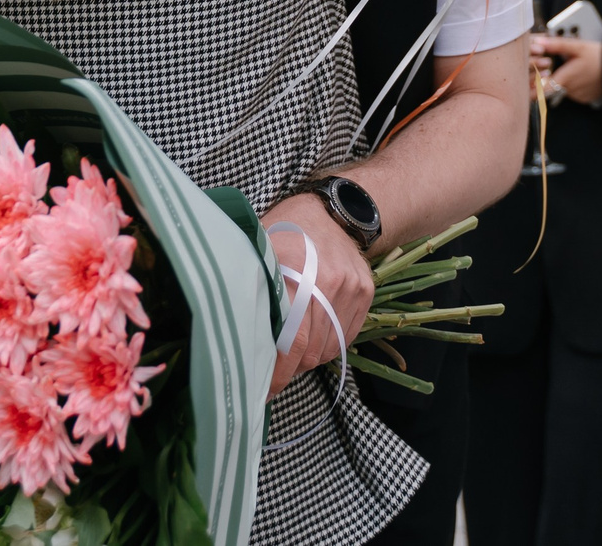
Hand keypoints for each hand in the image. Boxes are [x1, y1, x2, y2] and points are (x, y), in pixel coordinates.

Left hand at [258, 193, 373, 397]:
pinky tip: (312, 336)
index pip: (292, 341)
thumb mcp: (259, 253)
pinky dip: (328, 345)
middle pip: (311, 351)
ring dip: (309, 358)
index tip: (264, 390)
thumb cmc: (283, 232)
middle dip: (290, 369)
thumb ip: (252, 292)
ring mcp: (351, 286)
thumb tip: (236, 342)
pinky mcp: (365, 291)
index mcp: (296, 273)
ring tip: (291, 351)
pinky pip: (346, 337)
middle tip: (273, 371)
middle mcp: (329, 281)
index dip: (278, 373)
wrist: (329, 210)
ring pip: (329, 348)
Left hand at [534, 34, 601, 105]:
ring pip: (563, 90)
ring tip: (575, 69)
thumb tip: (538, 42)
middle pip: (552, 87)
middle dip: (551, 79)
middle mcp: (570, 90)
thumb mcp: (578, 46)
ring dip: (564, 82)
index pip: (542, 89)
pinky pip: (574, 94)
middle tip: (558, 68)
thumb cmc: (600, 57)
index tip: (527, 86)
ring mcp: (578, 96)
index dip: (534, 88)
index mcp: (565, 78)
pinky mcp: (586, 99)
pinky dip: (574, 86)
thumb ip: (557, 45)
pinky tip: (582, 76)